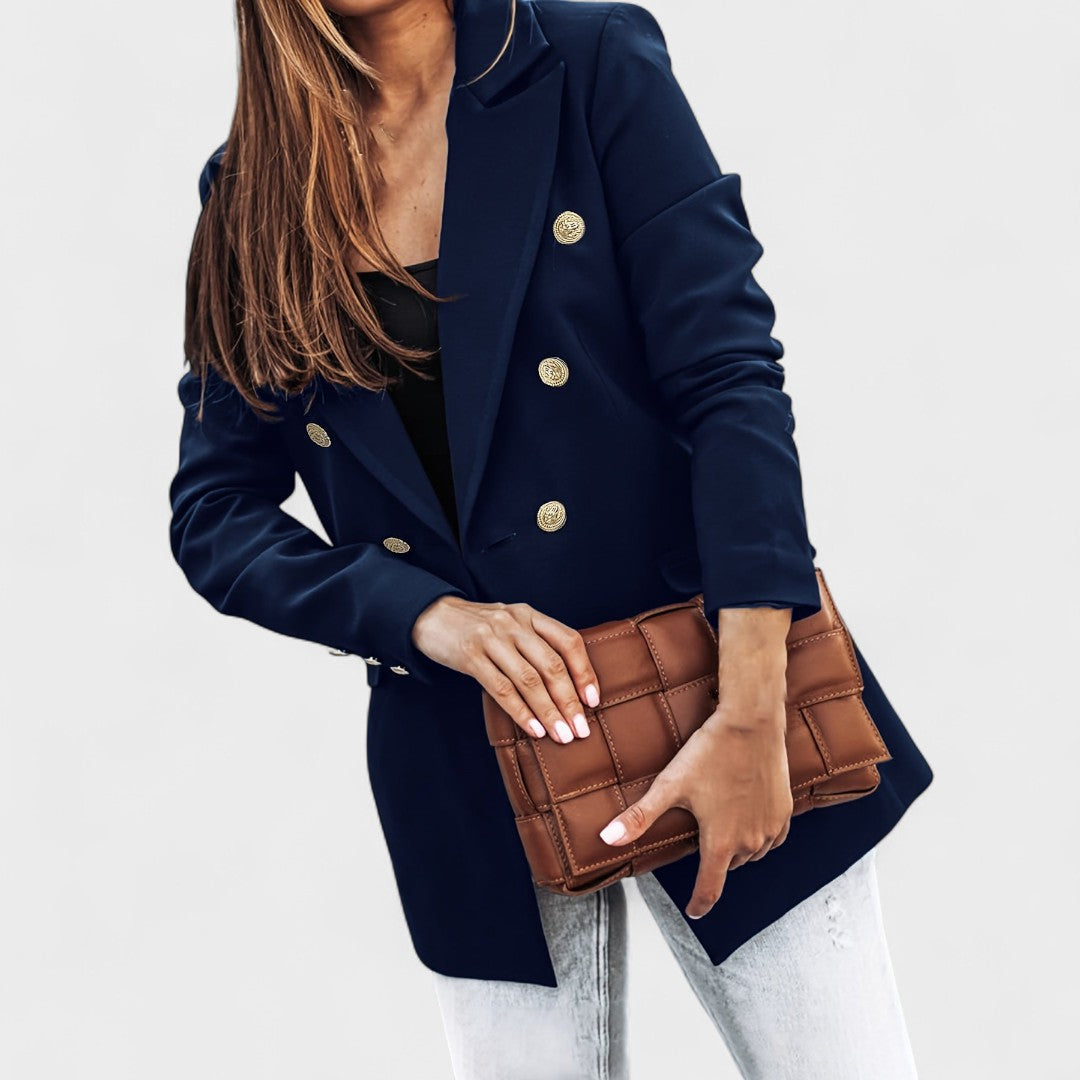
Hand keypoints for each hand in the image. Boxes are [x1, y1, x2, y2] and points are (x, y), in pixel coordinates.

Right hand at [411, 595, 600, 742]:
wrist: (432, 616)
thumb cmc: (478, 628)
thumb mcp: (510, 626)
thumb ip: (535, 645)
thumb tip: (568, 686)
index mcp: (530, 616)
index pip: (568, 641)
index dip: (584, 671)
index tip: (593, 700)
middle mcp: (514, 624)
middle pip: (551, 665)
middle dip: (569, 701)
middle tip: (581, 729)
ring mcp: (491, 639)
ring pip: (529, 680)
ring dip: (548, 711)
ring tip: (562, 735)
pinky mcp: (471, 656)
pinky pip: (501, 689)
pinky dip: (521, 712)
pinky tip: (534, 729)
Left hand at [597, 606, 794, 918]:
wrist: (750, 723)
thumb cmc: (710, 752)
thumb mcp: (669, 785)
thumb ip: (639, 817)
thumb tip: (607, 839)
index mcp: (720, 842)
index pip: (710, 889)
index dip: (699, 904)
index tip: (693, 911)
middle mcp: (749, 842)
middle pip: (728, 865)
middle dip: (713, 856)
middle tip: (700, 829)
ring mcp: (770, 827)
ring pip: (751, 852)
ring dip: (736, 845)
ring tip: (721, 820)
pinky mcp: (785, 811)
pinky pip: (772, 837)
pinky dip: (759, 834)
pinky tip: (747, 816)